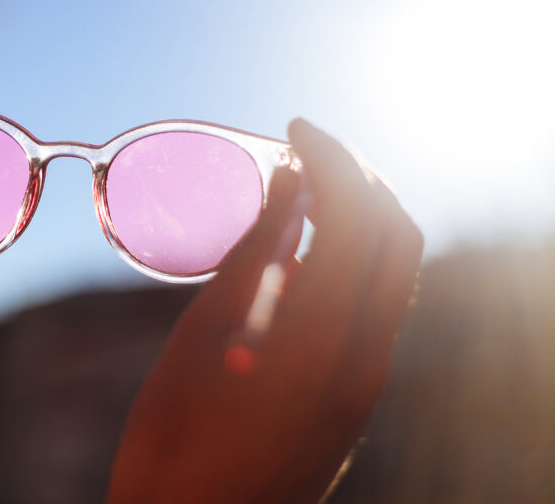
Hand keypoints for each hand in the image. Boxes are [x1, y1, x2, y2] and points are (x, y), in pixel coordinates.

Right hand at [106, 119, 422, 503]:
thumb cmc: (172, 442)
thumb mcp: (197, 337)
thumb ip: (252, 256)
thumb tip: (288, 183)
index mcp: (320, 339)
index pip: (358, 214)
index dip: (331, 157)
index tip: (291, 127)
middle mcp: (364, 359)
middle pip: (398, 234)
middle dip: (359, 175)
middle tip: (304, 149)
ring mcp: (367, 384)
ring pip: (398, 270)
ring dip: (364, 214)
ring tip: (305, 188)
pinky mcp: (357, 398)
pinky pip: (379, 306)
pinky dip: (355, 259)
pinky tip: (301, 255)